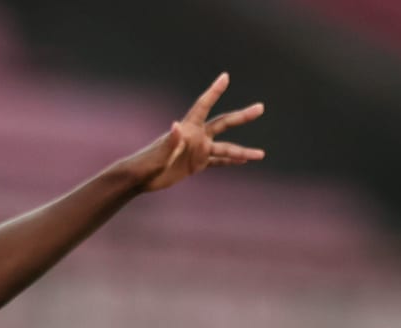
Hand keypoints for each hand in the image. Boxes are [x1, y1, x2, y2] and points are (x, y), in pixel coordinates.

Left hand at [117, 73, 264, 194]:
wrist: (139, 178)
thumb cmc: (147, 164)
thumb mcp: (159, 154)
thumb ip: (170, 141)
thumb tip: (176, 125)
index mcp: (188, 129)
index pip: (204, 105)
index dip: (214, 91)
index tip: (225, 76)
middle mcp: (196, 137)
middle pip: (223, 123)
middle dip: (242, 116)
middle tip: (260, 108)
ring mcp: (197, 150)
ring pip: (225, 148)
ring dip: (242, 152)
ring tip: (261, 154)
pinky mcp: (196, 164)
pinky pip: (218, 161)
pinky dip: (230, 161)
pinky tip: (243, 161)